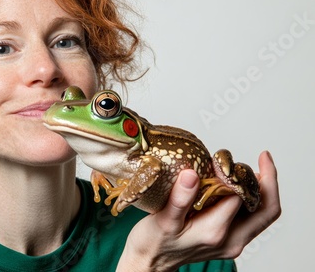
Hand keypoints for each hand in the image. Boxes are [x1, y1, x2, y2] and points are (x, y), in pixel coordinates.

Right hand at [116, 150, 280, 271]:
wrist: (151, 263)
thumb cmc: (154, 242)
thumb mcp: (163, 219)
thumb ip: (179, 198)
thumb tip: (191, 174)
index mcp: (215, 232)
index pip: (240, 197)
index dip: (235, 174)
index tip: (223, 159)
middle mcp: (230, 240)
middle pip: (266, 211)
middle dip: (268, 182)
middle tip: (262, 158)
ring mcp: (232, 243)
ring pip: (261, 216)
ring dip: (262, 191)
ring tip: (252, 168)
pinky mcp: (230, 241)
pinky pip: (251, 219)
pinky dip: (251, 200)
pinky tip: (239, 185)